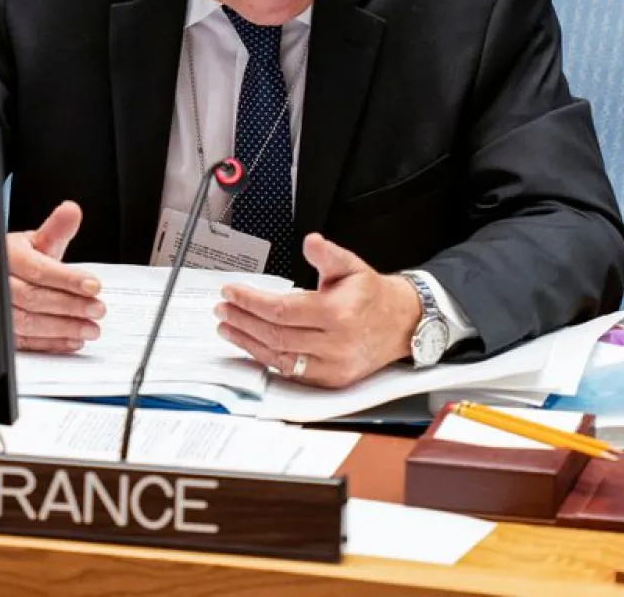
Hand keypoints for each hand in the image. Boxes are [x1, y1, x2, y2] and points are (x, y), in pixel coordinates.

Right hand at [7, 201, 104, 353]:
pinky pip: (26, 342)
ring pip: (27, 323)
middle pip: (32, 298)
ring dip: (64, 328)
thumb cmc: (21, 258)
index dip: (67, 279)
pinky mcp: (3, 331)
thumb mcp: (39, 241)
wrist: (2, 275)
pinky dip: (52, 343)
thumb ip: (57, 229)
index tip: (93, 286)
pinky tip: (73, 340)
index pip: (37, 269)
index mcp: (7, 255)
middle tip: (97, 309)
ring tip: (91, 328)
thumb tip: (71, 211)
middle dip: (69, 306)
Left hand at [215, 233, 421, 387]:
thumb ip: (328, 254)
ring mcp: (333, 366)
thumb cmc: (371, 295)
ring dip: (247, 342)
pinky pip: (291, 373)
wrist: (401, 324)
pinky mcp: (331, 381)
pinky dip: (266, 359)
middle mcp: (335, 344)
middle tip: (223, 308)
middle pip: (276, 335)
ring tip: (227, 327)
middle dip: (243, 320)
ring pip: (280, 358)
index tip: (231, 292)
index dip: (251, 302)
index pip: (282, 310)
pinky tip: (251, 346)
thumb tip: (311, 242)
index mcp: (338, 314)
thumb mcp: (352, 266)